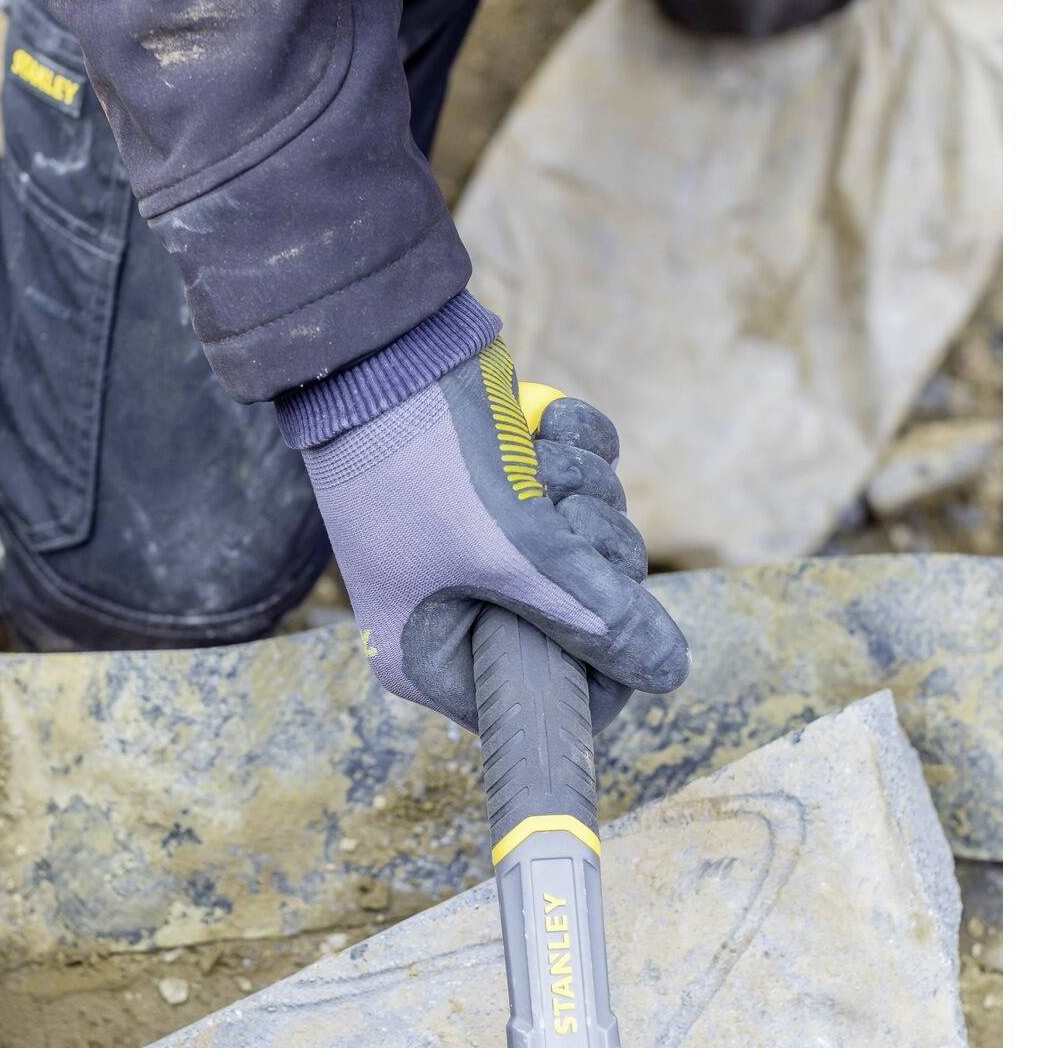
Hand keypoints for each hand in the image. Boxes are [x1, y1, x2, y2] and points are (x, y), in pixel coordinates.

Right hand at [300, 340, 687, 729]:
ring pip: (593, 539)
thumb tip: (668, 672)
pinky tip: (539, 426)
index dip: (601, 667)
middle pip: (584, 614)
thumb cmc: (422, 464)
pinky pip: (585, 479)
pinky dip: (575, 445)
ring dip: (581, 488)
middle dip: (590, 552)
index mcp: (432, 654)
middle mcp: (457, 607)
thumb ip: (595, 620)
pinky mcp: (507, 483)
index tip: (622, 614)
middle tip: (555, 517)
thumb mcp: (513, 554)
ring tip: (530, 461)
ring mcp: (483, 543)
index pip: (543, 698)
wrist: (379, 349)